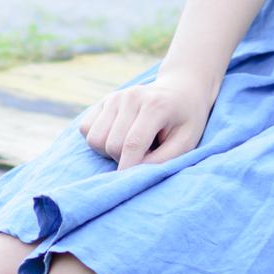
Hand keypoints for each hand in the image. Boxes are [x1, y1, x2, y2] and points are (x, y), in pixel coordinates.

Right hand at [78, 64, 217, 171]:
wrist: (181, 89)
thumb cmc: (187, 120)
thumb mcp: (187, 141)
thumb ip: (163, 159)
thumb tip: (135, 173)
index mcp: (155, 105)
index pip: (133, 144)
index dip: (128, 168)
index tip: (129, 184)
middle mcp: (131, 97)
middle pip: (112, 145)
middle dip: (124, 159)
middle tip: (145, 155)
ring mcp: (115, 96)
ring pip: (94, 139)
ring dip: (109, 151)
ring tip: (132, 146)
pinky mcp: (104, 100)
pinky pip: (86, 129)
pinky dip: (99, 140)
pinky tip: (119, 136)